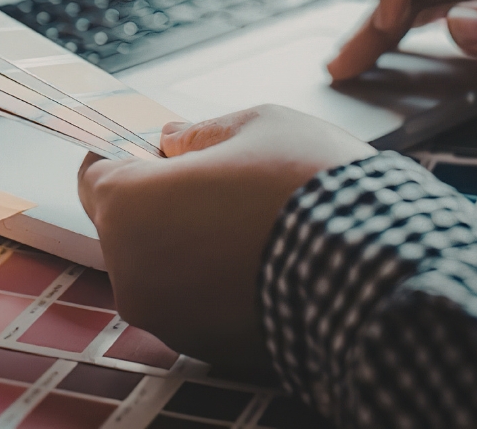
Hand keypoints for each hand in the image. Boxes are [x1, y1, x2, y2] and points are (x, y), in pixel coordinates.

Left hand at [77, 104, 373, 372]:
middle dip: (162, 203)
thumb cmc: (308, 184)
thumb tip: (171, 142)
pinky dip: (216, 285)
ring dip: (190, 246)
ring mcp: (166, 318)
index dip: (130, 157)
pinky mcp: (205, 350)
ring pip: (162, 266)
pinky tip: (265, 265)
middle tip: (224, 186)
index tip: (165, 153)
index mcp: (126, 206)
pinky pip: (195, 303)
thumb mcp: (256, 126)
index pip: (96, 174)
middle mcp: (130, 270)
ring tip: (254, 226)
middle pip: (128, 224)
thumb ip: (198, 134)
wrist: (380, 272)